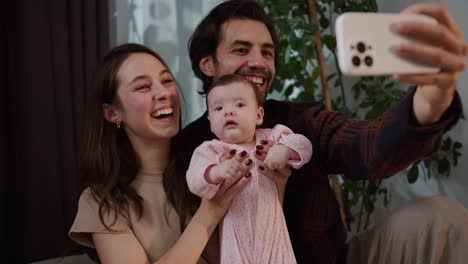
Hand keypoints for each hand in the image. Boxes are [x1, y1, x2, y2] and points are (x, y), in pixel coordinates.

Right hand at [201, 150, 252, 220]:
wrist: (205, 217)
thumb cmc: (209, 202)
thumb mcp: (210, 188)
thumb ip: (216, 179)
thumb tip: (226, 168)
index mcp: (209, 179)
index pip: (218, 164)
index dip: (226, 156)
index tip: (233, 149)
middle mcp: (213, 184)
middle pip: (225, 168)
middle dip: (236, 159)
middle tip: (244, 152)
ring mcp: (219, 191)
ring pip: (231, 177)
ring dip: (242, 168)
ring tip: (250, 162)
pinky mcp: (224, 199)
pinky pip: (235, 189)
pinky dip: (242, 182)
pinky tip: (249, 176)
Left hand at [255, 140, 291, 185]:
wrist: (270, 196)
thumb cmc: (267, 180)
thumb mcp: (266, 166)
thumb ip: (265, 157)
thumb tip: (258, 146)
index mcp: (283, 160)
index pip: (280, 148)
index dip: (271, 144)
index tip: (262, 141)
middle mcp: (286, 165)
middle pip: (280, 154)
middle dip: (268, 149)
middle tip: (258, 147)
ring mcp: (285, 174)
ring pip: (278, 163)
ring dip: (267, 157)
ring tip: (257, 154)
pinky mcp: (282, 182)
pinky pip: (276, 175)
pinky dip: (268, 171)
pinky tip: (260, 168)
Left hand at [393, 3, 466, 123]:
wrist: (438, 88)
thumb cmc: (428, 63)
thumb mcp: (425, 46)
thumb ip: (414, 38)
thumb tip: (390, 33)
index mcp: (452, 32)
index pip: (441, 14)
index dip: (423, 11)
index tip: (404, 13)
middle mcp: (458, 46)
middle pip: (440, 33)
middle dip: (418, 28)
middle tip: (398, 27)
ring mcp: (456, 64)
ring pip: (437, 55)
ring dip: (416, 51)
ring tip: (397, 49)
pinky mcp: (448, 81)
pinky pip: (430, 79)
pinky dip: (412, 77)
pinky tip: (397, 75)